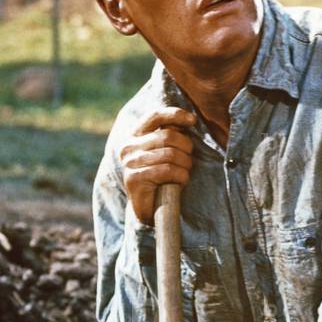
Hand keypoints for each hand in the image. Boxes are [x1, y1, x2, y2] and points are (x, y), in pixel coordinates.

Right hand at [119, 107, 195, 224]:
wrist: (150, 207)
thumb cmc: (162, 176)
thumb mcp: (166, 151)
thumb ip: (171, 134)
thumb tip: (188, 120)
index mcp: (134, 135)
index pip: (155, 116)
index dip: (175, 114)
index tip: (193, 120)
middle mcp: (128, 146)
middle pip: (168, 136)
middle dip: (186, 147)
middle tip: (189, 159)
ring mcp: (129, 163)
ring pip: (170, 154)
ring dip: (185, 164)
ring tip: (185, 172)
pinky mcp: (134, 179)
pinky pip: (167, 170)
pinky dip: (181, 176)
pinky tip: (181, 181)